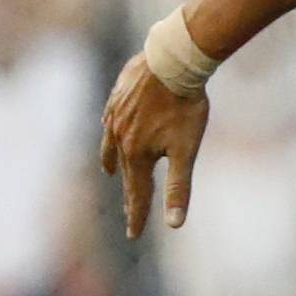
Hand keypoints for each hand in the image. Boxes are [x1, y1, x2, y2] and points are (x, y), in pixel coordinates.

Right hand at [99, 53, 208, 238]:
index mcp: (136, 154)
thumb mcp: (186, 152)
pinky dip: (109, 131)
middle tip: (129, 210)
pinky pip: (109, 119)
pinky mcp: (117, 96)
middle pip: (124, 172)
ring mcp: (115, 115)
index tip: (133, 234)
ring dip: (112, 162)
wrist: (173, 61)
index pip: (136, 193)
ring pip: (111, 144)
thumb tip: (174, 224)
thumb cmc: (184, 107)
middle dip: (128, 193)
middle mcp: (119, 137)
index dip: (136, 215)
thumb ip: (179, 188)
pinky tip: (108, 127)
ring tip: (108, 172)